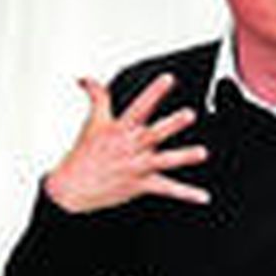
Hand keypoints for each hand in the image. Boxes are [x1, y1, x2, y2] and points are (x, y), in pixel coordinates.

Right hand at [44, 73, 208, 213]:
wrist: (72, 188)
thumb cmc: (84, 154)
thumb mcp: (92, 123)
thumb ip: (97, 98)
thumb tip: (86, 79)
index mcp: (120, 129)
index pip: (139, 106)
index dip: (153, 92)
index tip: (168, 79)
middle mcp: (131, 146)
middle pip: (153, 133)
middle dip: (171, 124)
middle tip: (189, 114)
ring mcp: (137, 166)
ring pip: (164, 160)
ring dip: (183, 157)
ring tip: (201, 153)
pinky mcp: (141, 185)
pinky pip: (167, 189)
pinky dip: (186, 193)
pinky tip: (203, 196)